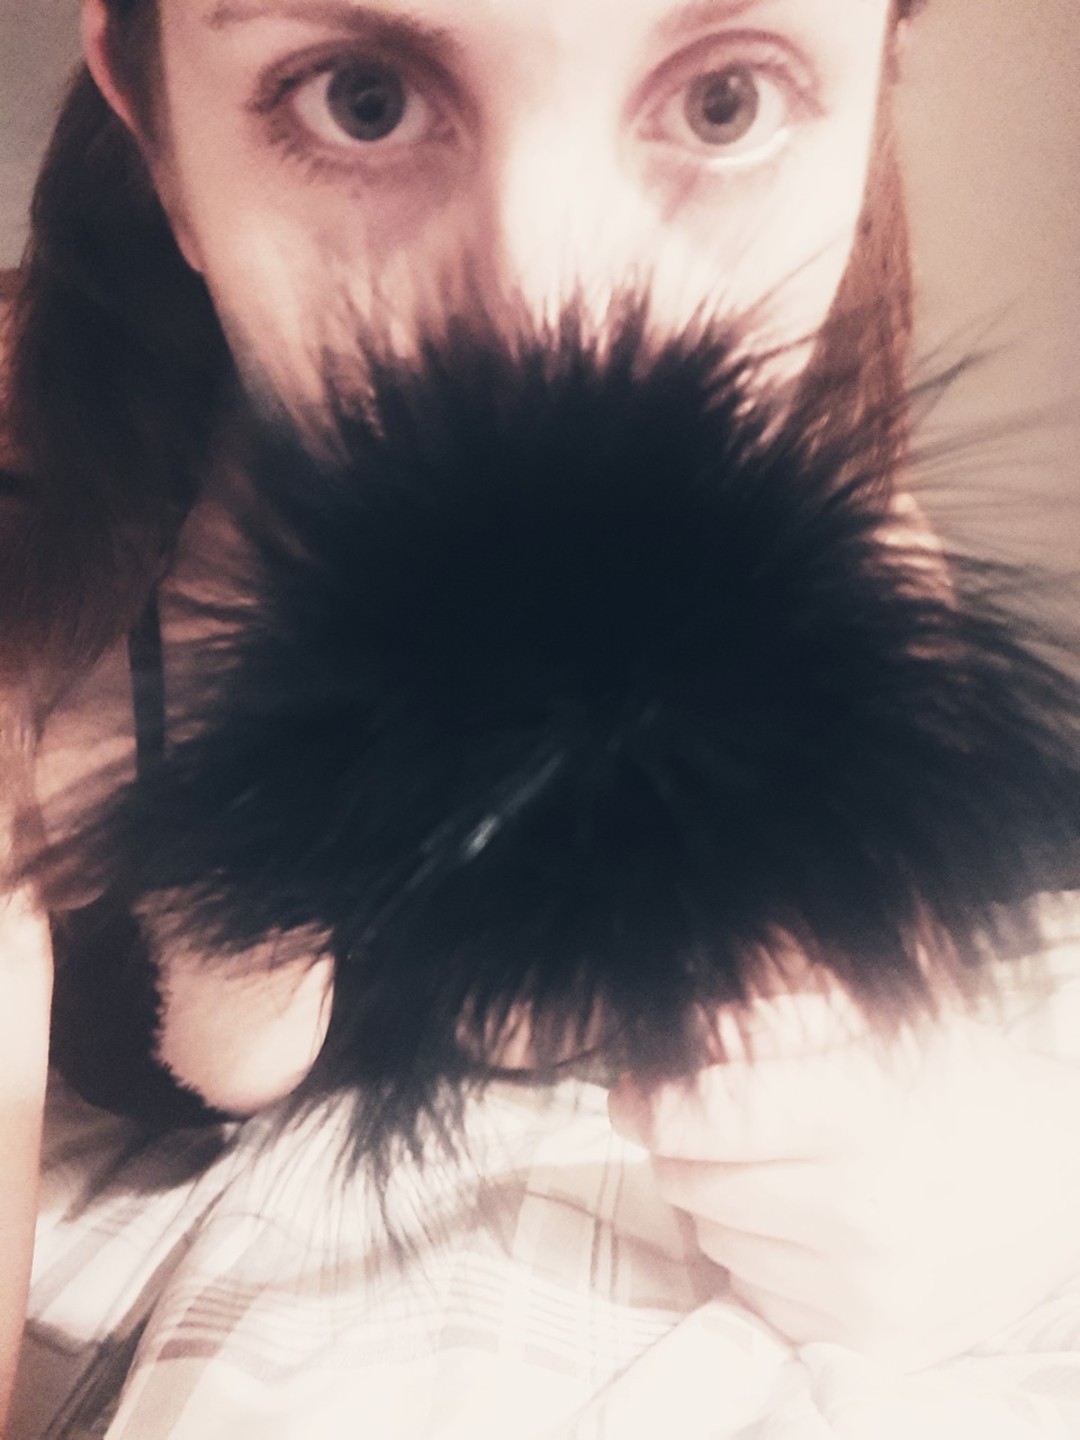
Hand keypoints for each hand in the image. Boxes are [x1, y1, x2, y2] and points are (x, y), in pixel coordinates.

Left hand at [608, 988, 1079, 1369]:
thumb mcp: (868, 1022)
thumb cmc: (951, 1085)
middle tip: (710, 1124)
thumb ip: (766, 1017)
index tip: (633, 1093)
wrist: (1055, 1184)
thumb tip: (669, 1032)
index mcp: (865, 1111)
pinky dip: (757, 1255)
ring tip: (780, 1169)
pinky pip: (752, 1291)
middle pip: (693, 1179)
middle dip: (681, 1146)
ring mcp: (869, 1289)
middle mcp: (866, 1210)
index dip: (652, 1101)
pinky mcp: (870, 1342)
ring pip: (714, 1236)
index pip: (708, 1113)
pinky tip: (806, 1224)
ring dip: (719, 1199)